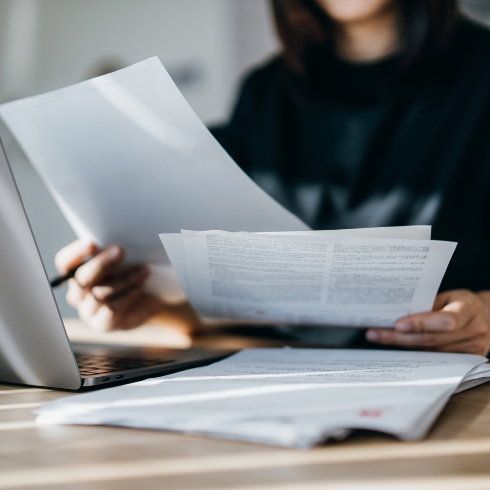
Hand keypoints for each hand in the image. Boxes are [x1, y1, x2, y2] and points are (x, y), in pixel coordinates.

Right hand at [55, 240, 161, 331]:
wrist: (149, 301)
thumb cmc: (133, 274)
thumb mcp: (122, 261)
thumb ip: (112, 252)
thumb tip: (115, 244)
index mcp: (76, 273)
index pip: (65, 262)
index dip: (76, 252)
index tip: (92, 242)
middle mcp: (77, 294)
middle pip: (81, 278)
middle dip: (101, 263)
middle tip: (120, 251)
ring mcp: (88, 311)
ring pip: (100, 294)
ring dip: (124, 278)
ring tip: (143, 269)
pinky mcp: (102, 324)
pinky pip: (112, 308)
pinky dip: (129, 293)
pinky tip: (141, 284)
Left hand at [365, 290, 489, 355]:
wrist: (486, 317)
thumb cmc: (459, 303)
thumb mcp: (447, 297)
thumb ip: (426, 304)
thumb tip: (393, 312)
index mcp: (469, 308)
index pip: (446, 319)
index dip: (421, 323)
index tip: (398, 324)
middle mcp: (475, 330)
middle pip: (433, 339)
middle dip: (401, 338)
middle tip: (376, 334)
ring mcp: (474, 348)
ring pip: (431, 351)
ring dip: (403, 346)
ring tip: (380, 338)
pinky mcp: (468, 360)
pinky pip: (436, 359)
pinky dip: (415, 353)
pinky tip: (397, 348)